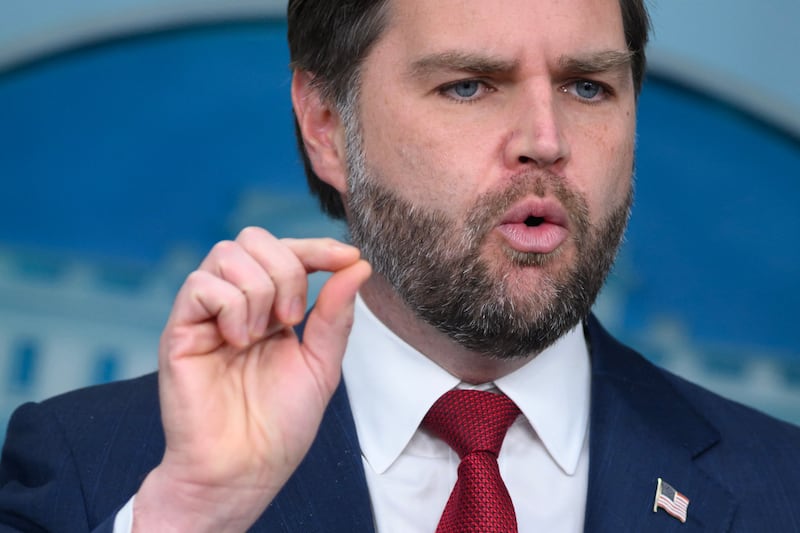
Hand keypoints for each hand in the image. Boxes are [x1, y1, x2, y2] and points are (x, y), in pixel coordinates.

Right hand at [132, 227, 370, 532]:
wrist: (246, 468)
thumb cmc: (280, 424)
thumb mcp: (321, 364)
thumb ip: (335, 314)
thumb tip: (357, 267)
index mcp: (271, 307)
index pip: (288, 252)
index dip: (318, 247)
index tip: (349, 257)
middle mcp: (236, 302)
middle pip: (254, 239)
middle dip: (287, 269)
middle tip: (292, 318)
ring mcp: (206, 313)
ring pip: (228, 254)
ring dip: (259, 290)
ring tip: (262, 335)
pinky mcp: (180, 329)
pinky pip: (200, 284)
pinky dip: (230, 305)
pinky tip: (238, 340)